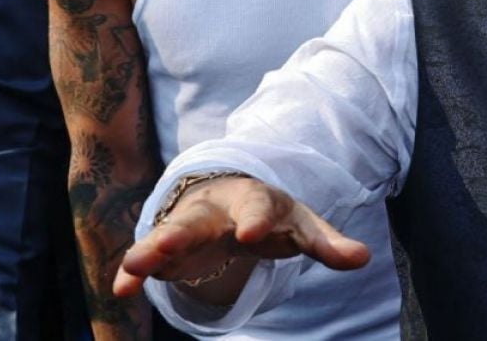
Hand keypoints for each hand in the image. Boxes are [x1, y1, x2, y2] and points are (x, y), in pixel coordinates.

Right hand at [113, 176, 368, 301]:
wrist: (232, 198)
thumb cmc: (273, 216)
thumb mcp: (302, 227)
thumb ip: (328, 244)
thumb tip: (364, 258)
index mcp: (255, 201)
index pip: (258, 207)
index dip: (256, 219)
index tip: (252, 233)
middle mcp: (216, 211)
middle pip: (199, 220)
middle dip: (184, 231)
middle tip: (168, 244)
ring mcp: (188, 227)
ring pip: (168, 235)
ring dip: (152, 248)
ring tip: (137, 264)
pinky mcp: (168, 250)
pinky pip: (149, 260)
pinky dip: (135, 272)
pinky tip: (122, 288)